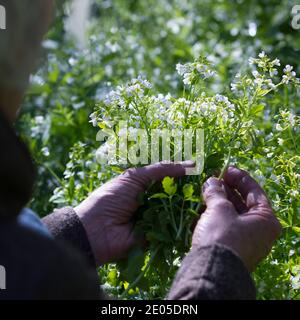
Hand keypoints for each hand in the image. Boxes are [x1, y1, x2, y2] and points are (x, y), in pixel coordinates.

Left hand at [75, 161, 194, 265]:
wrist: (95, 230)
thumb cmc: (112, 198)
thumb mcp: (134, 177)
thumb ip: (161, 170)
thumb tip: (188, 166)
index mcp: (143, 185)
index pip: (166, 177)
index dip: (181, 173)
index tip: (199, 168)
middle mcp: (150, 200)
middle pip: (173, 193)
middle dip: (186, 189)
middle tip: (205, 183)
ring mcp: (153, 218)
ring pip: (175, 210)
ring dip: (186, 205)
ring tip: (203, 198)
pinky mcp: (156, 235)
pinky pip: (172, 228)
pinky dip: (181, 223)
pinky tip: (196, 216)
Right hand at [192, 166, 281, 270]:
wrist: (211, 270)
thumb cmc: (222, 235)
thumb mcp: (219, 209)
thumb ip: (216, 192)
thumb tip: (212, 181)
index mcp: (266, 219)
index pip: (255, 191)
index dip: (239, 177)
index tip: (225, 169)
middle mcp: (260, 231)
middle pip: (244, 202)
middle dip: (227, 190)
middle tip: (213, 179)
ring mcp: (247, 240)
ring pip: (233, 214)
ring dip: (219, 201)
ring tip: (206, 191)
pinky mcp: (233, 247)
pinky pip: (226, 225)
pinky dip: (216, 215)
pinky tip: (203, 207)